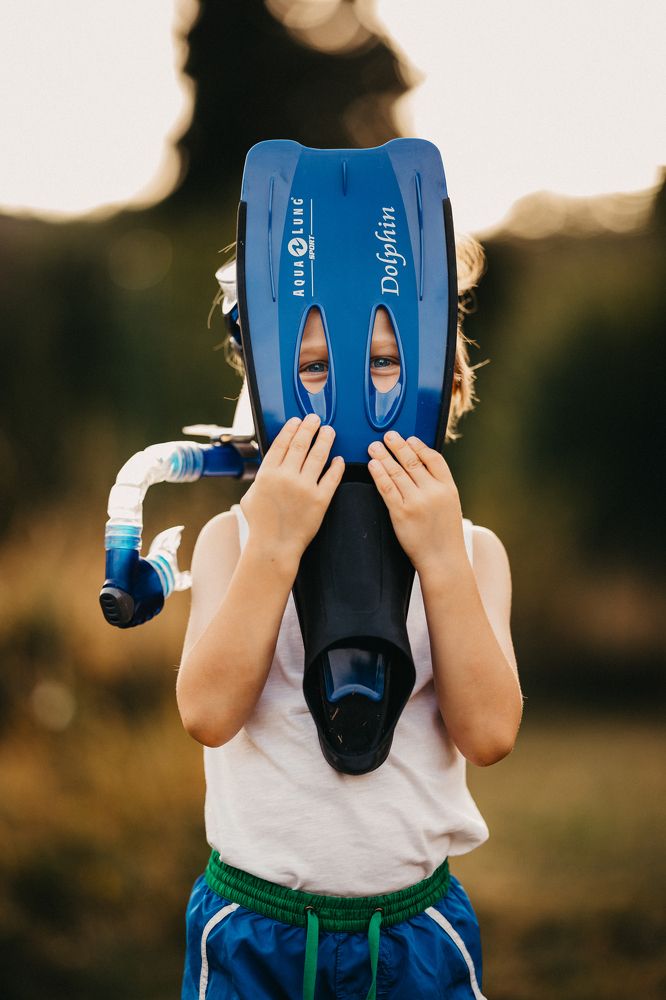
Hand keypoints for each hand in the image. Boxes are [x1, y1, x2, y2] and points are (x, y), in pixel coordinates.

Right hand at [240, 414, 344, 563]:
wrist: (274, 546)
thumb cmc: (261, 524)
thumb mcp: (250, 496)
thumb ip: (260, 478)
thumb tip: (268, 466)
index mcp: (267, 474)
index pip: (281, 443)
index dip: (291, 428)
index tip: (297, 421)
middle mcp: (286, 477)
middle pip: (300, 444)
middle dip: (309, 427)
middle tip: (316, 419)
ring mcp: (304, 488)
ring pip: (318, 456)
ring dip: (325, 440)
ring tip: (329, 431)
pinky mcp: (320, 500)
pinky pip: (331, 477)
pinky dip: (336, 466)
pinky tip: (339, 459)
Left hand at [367, 431, 467, 574]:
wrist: (443, 559)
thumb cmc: (445, 535)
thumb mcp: (450, 505)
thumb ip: (438, 486)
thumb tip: (423, 468)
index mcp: (448, 487)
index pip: (433, 458)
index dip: (420, 446)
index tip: (409, 439)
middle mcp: (433, 491)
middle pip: (412, 461)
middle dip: (398, 446)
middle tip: (388, 436)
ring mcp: (416, 502)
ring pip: (397, 472)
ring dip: (384, 456)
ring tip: (374, 446)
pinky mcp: (401, 513)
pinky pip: (387, 488)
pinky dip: (378, 474)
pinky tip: (373, 465)